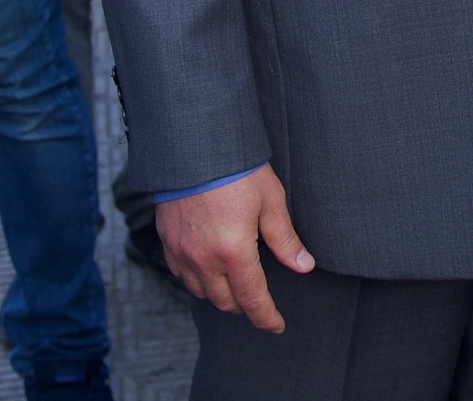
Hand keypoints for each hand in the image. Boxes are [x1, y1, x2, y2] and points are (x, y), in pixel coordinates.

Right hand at [157, 165, 314, 332]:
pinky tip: (210, 269)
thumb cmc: (239, 170)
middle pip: (225, 302)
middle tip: (260, 301)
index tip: (276, 325)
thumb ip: (285, 239)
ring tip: (237, 286)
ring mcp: (182, 253)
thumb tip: (304, 266)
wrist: (196, 148)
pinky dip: (198, 281)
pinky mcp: (167, 243)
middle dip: (244, 307)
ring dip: (220, 295)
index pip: (252, 298)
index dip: (266, 317)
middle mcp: (204, 259)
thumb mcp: (271, 201)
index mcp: (234, 251)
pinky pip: (182, 276)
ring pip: (202, 293)